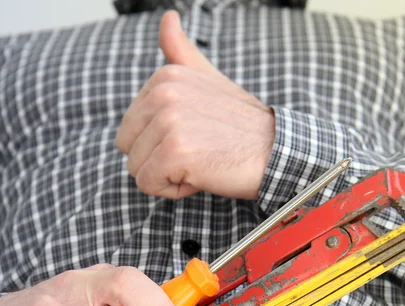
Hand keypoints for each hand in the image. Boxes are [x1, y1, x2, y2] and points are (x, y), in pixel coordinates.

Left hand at [116, 10, 274, 199]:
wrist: (275, 151)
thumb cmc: (241, 125)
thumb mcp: (208, 78)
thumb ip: (181, 50)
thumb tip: (167, 16)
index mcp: (165, 78)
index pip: (131, 128)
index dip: (159, 141)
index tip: (194, 135)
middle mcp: (164, 94)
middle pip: (128, 148)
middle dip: (158, 159)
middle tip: (197, 151)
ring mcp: (169, 122)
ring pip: (137, 169)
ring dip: (168, 175)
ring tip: (201, 161)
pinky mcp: (175, 151)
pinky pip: (149, 184)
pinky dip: (173, 190)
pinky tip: (201, 175)